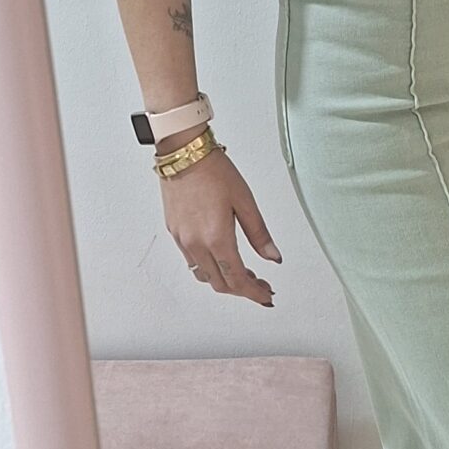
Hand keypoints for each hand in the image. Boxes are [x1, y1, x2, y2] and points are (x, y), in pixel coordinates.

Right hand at [159, 144, 281, 306]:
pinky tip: (221, 258)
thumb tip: (273, 257)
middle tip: (260, 285)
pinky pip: (192, 262)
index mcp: (216, 238)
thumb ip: (259, 235)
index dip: (254, 293)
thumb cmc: (213, 171)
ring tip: (243, 273)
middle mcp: (196, 244)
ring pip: (204, 276)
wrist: (183, 153)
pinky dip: (209, 268)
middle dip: (242, 289)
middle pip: (220, 284)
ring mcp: (183, 240)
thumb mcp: (245, 202)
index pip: (237, 280)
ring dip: (224, 280)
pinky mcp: (175, 233)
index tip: (266, 296)